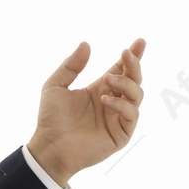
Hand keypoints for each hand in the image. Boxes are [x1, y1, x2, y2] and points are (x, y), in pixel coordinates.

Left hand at [27, 39, 146, 185]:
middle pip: (134, 79)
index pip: (122, 70)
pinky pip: (132, 114)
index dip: (132, 56)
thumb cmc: (51, 119)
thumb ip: (71, 66)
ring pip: (137, 94)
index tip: (139, 42)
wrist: (49, 146)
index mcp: (100, 89)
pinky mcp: (121, 134)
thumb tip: (86, 44)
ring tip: (107, 80)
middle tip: (126, 53)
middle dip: (134, 65)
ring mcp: (118, 118)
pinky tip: (105, 100)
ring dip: (126, 83)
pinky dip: (122, 104)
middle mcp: (113, 101)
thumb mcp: (56, 85)